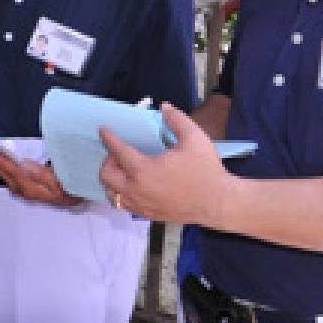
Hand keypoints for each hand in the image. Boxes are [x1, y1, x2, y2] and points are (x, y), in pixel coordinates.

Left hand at [0, 136, 83, 207]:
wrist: (67, 199)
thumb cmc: (64, 190)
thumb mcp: (58, 183)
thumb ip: (42, 175)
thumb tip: (25, 165)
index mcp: (28, 188)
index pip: (11, 170)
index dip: (0, 160)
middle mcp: (18, 187)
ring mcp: (15, 185)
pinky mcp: (15, 181)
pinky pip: (1, 167)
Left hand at [99, 102, 234, 223]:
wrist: (219, 203)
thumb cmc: (206, 170)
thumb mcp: (194, 138)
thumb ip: (176, 119)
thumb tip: (164, 107)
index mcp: (145, 170)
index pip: (118, 152)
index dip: (108, 138)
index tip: (103, 130)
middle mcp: (138, 190)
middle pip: (106, 176)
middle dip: (108, 161)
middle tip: (120, 153)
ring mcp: (142, 205)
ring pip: (112, 194)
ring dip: (113, 180)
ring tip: (125, 169)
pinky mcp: (149, 215)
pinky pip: (125, 205)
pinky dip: (122, 194)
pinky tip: (134, 185)